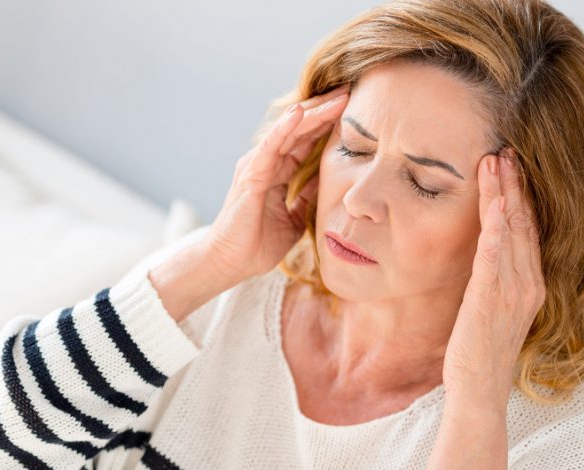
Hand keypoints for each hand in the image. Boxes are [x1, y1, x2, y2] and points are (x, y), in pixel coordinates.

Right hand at [204, 84, 350, 281]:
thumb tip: (326, 183)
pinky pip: (270, 146)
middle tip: (350, 91)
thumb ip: (306, 197)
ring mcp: (256, 166)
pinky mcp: (250, 175)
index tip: (354, 108)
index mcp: (277, 171)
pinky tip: (300, 112)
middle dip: (325, 109)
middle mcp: (266, 162)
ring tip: (336, 96)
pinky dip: (284, 128)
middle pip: (299, 128)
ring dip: (312, 112)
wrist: (230, 263)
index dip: (327, 123)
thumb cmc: (256, 244)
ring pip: (288, 131)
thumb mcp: (293, 218)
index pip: (305, 139)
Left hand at [442, 150, 545, 408]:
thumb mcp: (490, 308)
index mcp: (527, 284)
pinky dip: (496, 229)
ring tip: (496, 162)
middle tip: (505, 150)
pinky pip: (495, 258)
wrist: (479, 389)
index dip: (520, 197)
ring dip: (503, 195)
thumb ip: (491, 280)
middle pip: (522, 223)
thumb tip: (482, 254)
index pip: (526, 231)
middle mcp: (526, 283)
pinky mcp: (491, 300)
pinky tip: (495, 206)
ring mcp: (512, 291)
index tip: (510, 167)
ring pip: (509, 232)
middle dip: (514, 185)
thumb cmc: (478, 350)